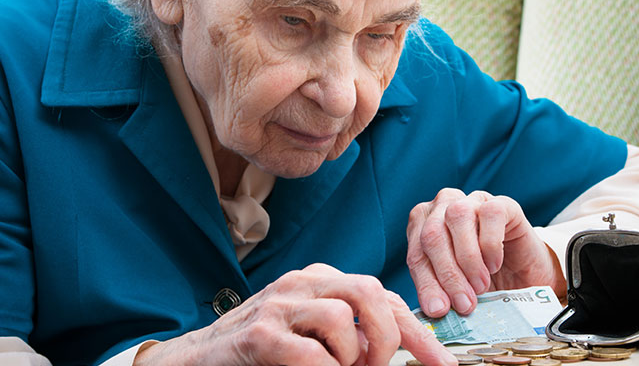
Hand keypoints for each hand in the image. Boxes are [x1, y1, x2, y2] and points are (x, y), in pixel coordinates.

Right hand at [133, 263, 456, 365]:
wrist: (195, 360)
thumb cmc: (260, 351)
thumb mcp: (311, 334)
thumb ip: (349, 333)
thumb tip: (395, 348)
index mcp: (319, 281)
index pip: (382, 294)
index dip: (418, 330)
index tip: (442, 363)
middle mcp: (301, 284)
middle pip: (369, 291)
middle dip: (390, 336)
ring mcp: (278, 305)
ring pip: (343, 318)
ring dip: (353, 357)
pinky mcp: (259, 335)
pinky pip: (312, 353)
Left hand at [407, 188, 566, 317]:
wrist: (524, 276)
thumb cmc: (483, 281)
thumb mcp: (456, 289)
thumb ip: (441, 292)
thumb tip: (434, 309)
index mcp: (422, 226)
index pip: (416, 254)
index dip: (426, 284)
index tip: (439, 310)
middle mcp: (442, 207)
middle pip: (432, 234)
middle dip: (447, 274)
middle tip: (464, 304)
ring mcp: (471, 201)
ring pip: (457, 217)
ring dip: (468, 258)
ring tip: (481, 287)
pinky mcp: (501, 203)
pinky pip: (490, 214)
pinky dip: (490, 244)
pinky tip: (494, 265)